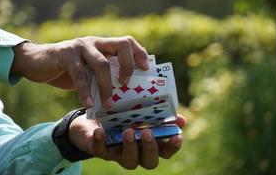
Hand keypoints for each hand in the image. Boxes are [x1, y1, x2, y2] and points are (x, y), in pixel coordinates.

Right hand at [11, 36, 148, 107]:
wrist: (38, 63)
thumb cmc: (68, 70)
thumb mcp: (90, 72)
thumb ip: (104, 75)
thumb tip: (125, 93)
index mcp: (104, 45)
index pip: (127, 42)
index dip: (139, 53)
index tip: (146, 69)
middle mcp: (95, 42)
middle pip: (121, 45)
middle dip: (128, 65)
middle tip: (126, 84)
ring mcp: (81, 46)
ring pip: (101, 63)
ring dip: (107, 86)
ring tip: (108, 104)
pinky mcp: (66, 54)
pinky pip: (80, 74)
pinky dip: (86, 91)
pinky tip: (89, 103)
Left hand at [68, 114, 185, 169]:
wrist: (94, 119)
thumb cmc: (122, 116)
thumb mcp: (141, 113)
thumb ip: (160, 116)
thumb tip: (181, 119)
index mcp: (149, 144)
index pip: (166, 152)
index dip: (173, 146)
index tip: (177, 136)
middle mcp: (137, 153)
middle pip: (149, 162)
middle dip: (150, 149)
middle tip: (148, 133)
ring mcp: (119, 154)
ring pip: (128, 161)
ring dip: (130, 147)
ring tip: (128, 131)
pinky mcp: (101, 150)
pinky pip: (100, 151)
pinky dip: (100, 142)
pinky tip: (101, 131)